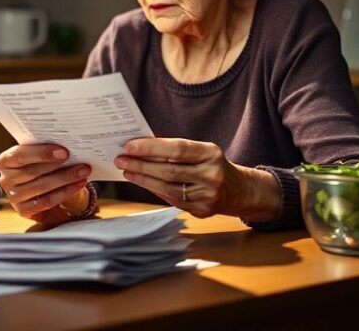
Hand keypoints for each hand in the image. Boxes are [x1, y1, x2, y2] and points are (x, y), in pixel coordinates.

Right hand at [0, 144, 90, 226]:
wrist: (41, 188)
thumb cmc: (39, 165)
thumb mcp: (37, 155)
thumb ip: (44, 150)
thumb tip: (66, 144)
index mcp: (5, 160)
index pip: (20, 155)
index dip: (41, 153)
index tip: (64, 151)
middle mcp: (5, 179)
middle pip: (32, 172)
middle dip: (58, 166)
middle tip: (79, 161)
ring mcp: (13, 197)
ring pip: (41, 187)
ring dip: (65, 179)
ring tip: (83, 171)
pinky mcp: (23, 210)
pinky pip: (46, 201)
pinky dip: (65, 192)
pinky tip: (78, 184)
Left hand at [114, 137, 280, 221]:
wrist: (238, 190)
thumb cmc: (210, 164)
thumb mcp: (200, 150)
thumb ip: (174, 149)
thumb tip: (139, 147)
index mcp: (211, 154)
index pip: (177, 149)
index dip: (151, 147)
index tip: (129, 146)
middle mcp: (212, 176)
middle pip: (168, 170)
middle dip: (140, 165)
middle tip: (120, 159)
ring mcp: (207, 196)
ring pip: (166, 187)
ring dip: (142, 179)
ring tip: (127, 170)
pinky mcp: (201, 211)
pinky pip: (170, 199)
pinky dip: (153, 189)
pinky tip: (141, 181)